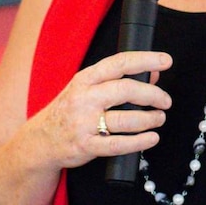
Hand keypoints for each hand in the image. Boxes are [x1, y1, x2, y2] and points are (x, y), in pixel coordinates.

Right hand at [17, 51, 172, 171]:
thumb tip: (152, 73)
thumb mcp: (87, 88)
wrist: (40, 140)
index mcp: (85, 79)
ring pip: (125, 119)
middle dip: (152, 95)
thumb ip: (117, 79)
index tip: (165, 60)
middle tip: (165, 100)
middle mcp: (84, 98)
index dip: (145, 59)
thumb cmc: (69, 110)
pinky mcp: (86, 146)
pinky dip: (139, 142)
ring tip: (159, 118)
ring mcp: (84, 123)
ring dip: (149, 119)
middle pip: (125, 90)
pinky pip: (118, 144)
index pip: (119, 63)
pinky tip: (151, 138)